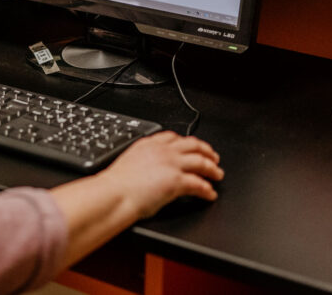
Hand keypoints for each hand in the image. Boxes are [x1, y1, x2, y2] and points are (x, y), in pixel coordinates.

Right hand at [100, 131, 222, 218]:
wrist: (114, 194)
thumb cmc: (116, 185)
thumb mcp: (129, 163)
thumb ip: (142, 162)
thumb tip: (147, 170)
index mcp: (148, 144)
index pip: (173, 137)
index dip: (186, 141)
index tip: (192, 145)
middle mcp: (162, 151)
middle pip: (192, 145)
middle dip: (206, 150)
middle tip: (213, 157)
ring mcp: (171, 164)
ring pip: (200, 161)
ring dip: (212, 168)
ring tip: (218, 174)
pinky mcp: (177, 181)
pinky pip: (199, 184)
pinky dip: (207, 189)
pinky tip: (210, 194)